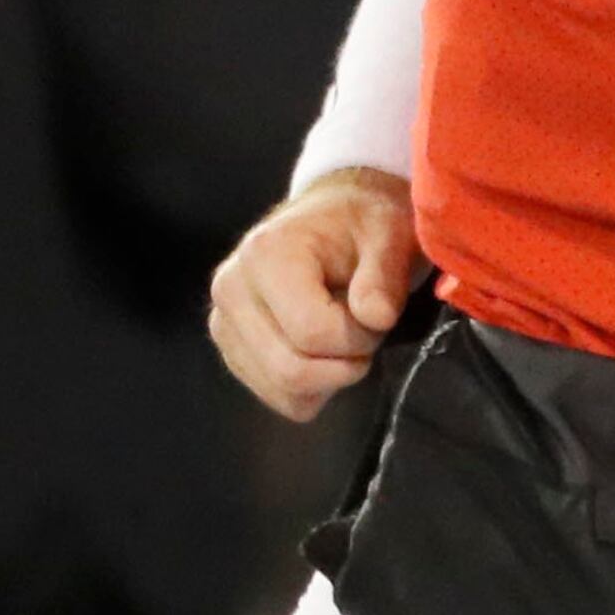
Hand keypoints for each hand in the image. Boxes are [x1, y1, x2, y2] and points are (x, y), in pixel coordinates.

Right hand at [209, 167, 417, 420]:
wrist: (334, 217)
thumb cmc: (364, 224)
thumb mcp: (390, 235)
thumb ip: (383, 278)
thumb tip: (376, 318)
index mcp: (265, 255)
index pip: (312, 332)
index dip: (360, 338)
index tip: (380, 316)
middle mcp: (231, 289)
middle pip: (291, 370)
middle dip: (346, 364)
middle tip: (368, 333)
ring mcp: (224, 322)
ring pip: (282, 391)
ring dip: (331, 378)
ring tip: (346, 335)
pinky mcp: (231, 347)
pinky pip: (277, 396)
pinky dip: (314, 388)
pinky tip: (328, 352)